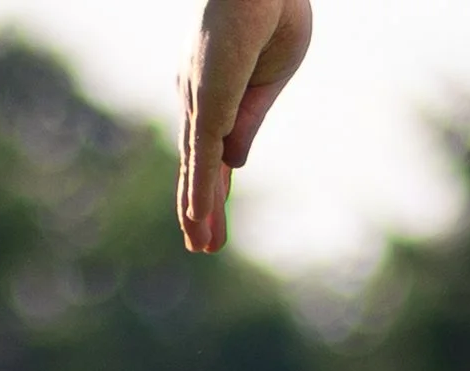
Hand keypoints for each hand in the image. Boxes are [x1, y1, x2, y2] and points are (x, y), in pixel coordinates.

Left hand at [177, 0, 313, 252]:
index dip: (212, 186)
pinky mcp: (208, 101)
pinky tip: (197, 221)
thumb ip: (249, 121)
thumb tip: (234, 164)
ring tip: (201, 248)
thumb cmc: (273, 8)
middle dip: (199, 207)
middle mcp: (198, 96)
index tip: (213, 220)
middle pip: (196, 165)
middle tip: (201, 246)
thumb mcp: (269, 78)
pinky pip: (202, 156)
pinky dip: (199, 191)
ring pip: (196, 168)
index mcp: (215, 88)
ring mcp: (200, 99)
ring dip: (198, 211)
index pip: (211, 150)